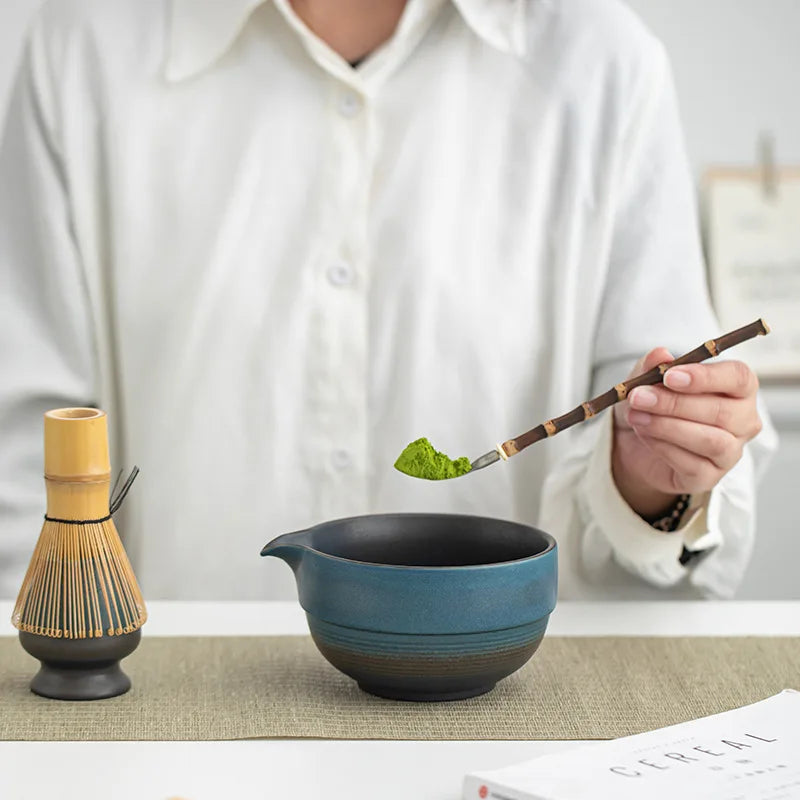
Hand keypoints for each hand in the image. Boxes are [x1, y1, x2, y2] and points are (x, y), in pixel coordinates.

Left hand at [612, 348, 762, 518]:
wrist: (634, 442)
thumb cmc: (653, 404)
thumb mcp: (645, 380)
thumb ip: (653, 365)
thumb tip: (661, 354)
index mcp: (737, 388)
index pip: (739, 378)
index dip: (707, 377)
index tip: (670, 376)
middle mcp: (743, 420)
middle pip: (722, 411)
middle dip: (675, 403)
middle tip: (638, 397)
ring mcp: (730, 452)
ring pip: (711, 440)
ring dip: (668, 427)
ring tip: (637, 416)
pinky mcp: (709, 477)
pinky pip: (692, 464)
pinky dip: (662, 447)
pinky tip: (643, 435)